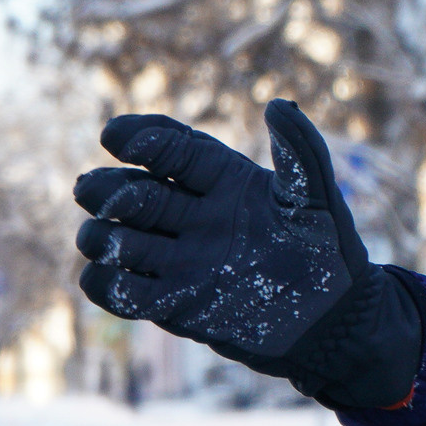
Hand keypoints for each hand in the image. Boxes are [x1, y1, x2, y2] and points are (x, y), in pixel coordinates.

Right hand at [72, 99, 422, 408]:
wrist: (331, 320)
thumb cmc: (328, 251)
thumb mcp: (317, 198)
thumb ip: (300, 152)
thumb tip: (278, 104)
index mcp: (223, 178)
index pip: (171, 148)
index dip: (140, 138)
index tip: (116, 137)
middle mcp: (191, 213)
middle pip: (130, 191)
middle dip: (107, 189)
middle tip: (94, 191)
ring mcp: (176, 257)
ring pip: (114, 238)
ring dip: (101, 236)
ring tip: (111, 238)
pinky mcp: (170, 302)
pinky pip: (119, 291)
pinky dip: (105, 284)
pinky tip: (108, 276)